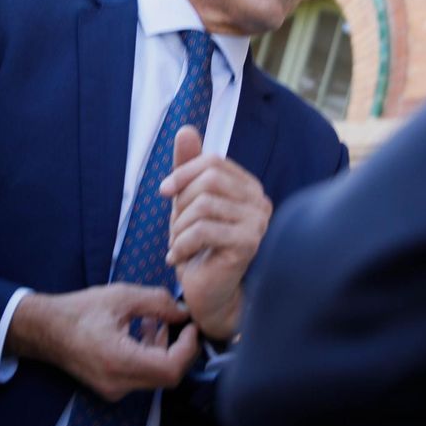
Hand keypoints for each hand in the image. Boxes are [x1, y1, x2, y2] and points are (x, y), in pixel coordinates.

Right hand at [6, 284, 199, 401]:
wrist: (44, 330)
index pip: (170, 368)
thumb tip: (183, 313)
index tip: (192, 326)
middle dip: (179, 348)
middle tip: (179, 322)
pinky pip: (142, 376)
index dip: (188, 349)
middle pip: (167, 376)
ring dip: (164, 350)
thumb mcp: (122, 296)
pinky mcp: (111, 388)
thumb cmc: (79, 310)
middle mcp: (118, 383)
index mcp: (119, 361)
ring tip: (155, 321)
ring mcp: (113, 390)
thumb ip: (158, 303)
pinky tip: (142, 331)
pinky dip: (150, 355)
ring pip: (156, 376)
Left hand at [158, 127, 270, 341]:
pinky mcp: (249, 244)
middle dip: (181, 204)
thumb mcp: (188, 204)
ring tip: (179, 247)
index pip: (213, 162)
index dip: (183, 172)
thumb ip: (188, 168)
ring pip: (203, 205)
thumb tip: (186, 129)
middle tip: (176, 230)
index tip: (165, 191)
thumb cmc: (200, 250)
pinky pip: (203, 230)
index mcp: (248, 187)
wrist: (210, 296)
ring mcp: (258, 222)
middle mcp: (260, 201)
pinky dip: (182, 244)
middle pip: (209, 180)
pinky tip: (178, 259)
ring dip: (180, 228)